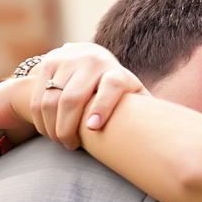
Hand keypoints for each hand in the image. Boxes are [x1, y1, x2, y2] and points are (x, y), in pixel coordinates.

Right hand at [27, 43, 148, 149]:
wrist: (90, 56)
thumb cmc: (117, 87)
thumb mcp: (132, 94)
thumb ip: (144, 110)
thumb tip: (163, 134)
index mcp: (116, 71)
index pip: (112, 86)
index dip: (103, 106)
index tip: (94, 127)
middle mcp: (92, 61)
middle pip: (73, 98)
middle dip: (68, 128)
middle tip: (71, 146)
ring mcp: (68, 60)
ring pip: (52, 100)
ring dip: (52, 127)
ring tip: (60, 140)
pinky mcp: (48, 62)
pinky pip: (38, 98)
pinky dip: (40, 119)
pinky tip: (47, 130)